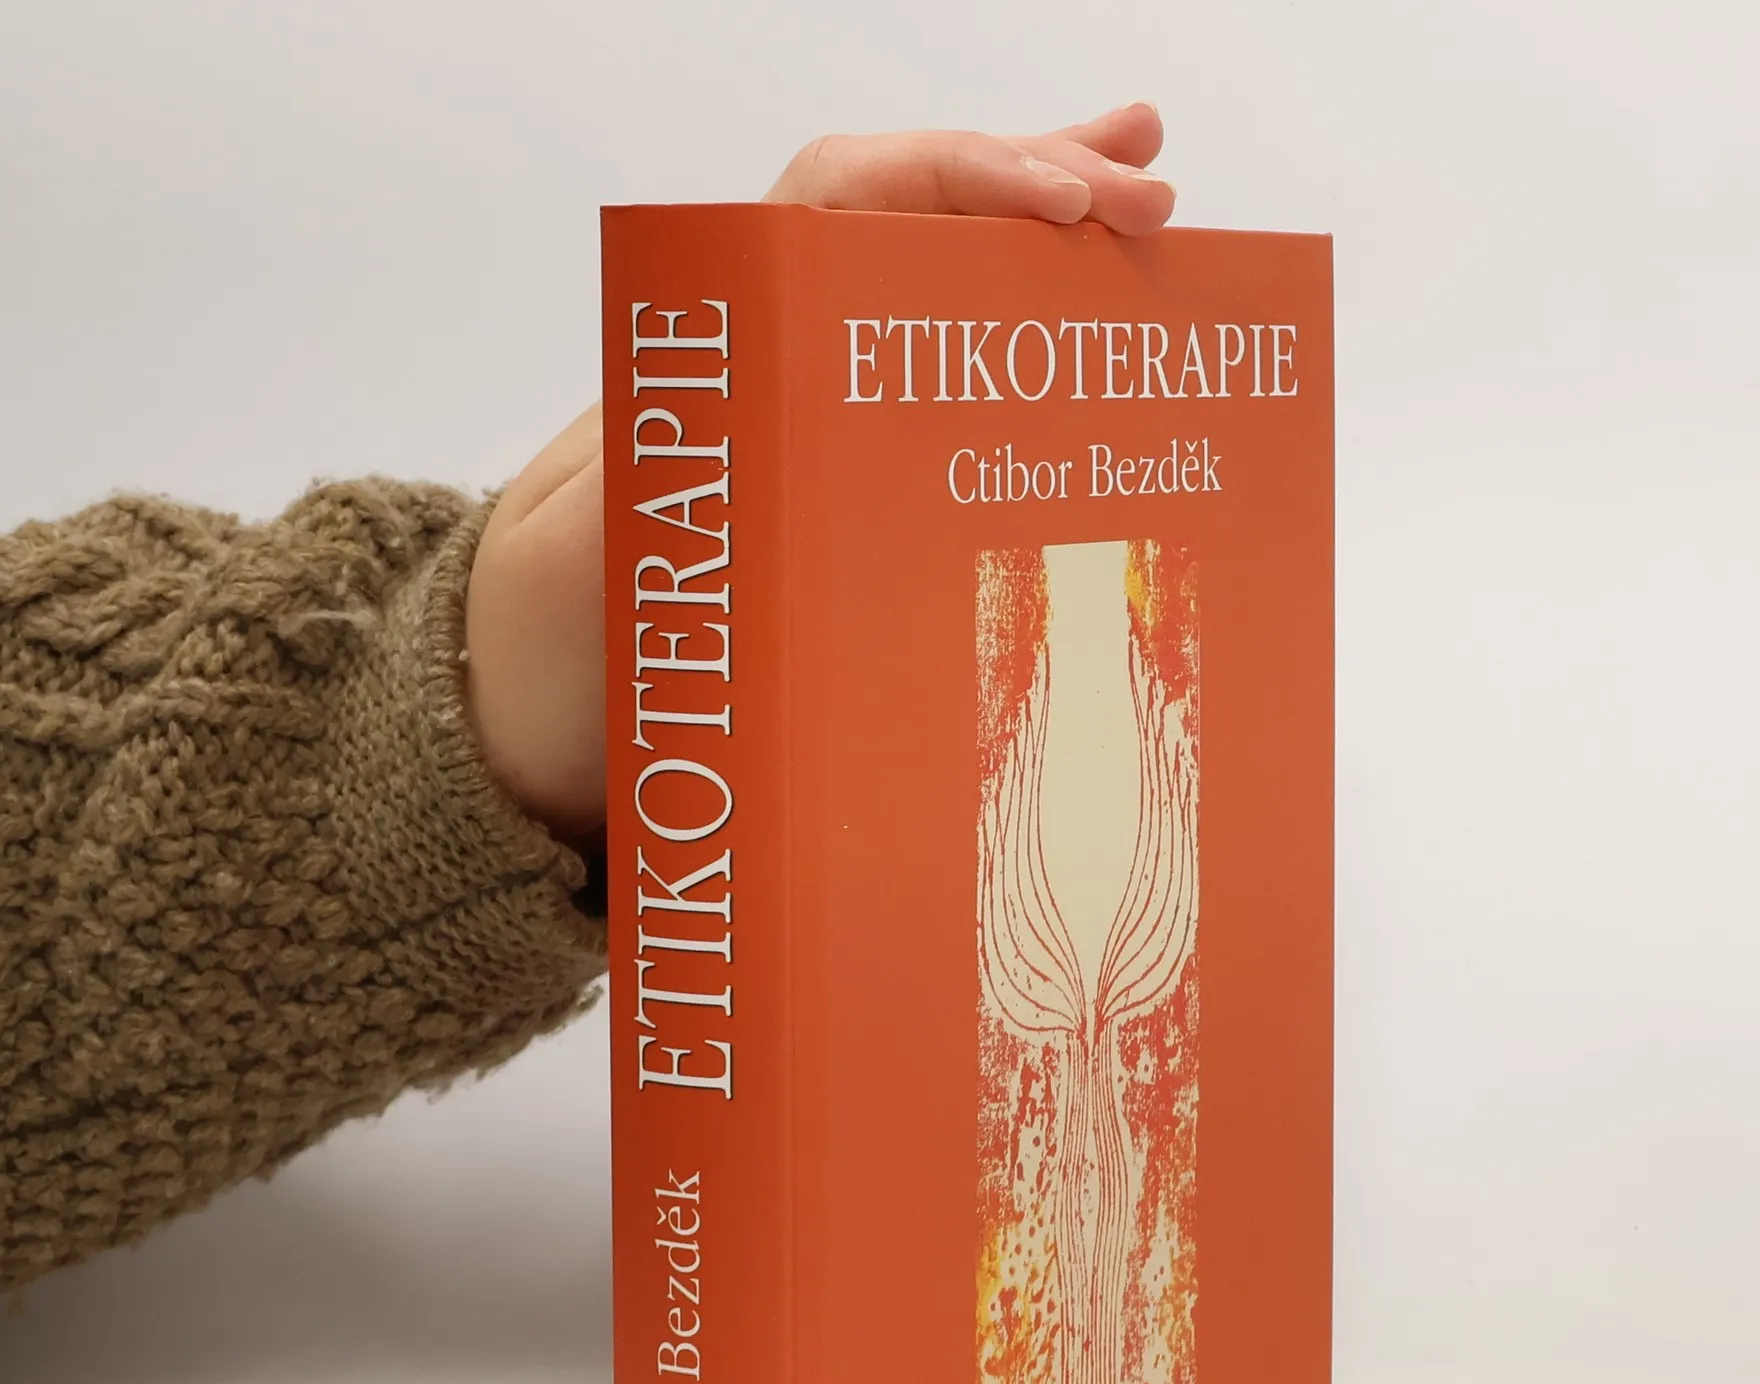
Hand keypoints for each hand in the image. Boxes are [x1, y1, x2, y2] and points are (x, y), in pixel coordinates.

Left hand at [464, 105, 1176, 843]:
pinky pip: (935, 395)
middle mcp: (765, 358)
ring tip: (1151, 193)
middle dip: (1034, 190)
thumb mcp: (576, 571)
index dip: (957, 183)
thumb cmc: (534, 649)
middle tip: (1151, 200)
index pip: (843, 200)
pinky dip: (1016, 357)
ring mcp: (805, 416)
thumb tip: (756, 455)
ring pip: (932, 290)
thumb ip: (649, 499)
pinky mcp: (831, 487)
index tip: (1062, 204)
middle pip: (910, 222)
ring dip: (1042, 240)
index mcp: (707, 345)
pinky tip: (1085, 346)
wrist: (508, 724)